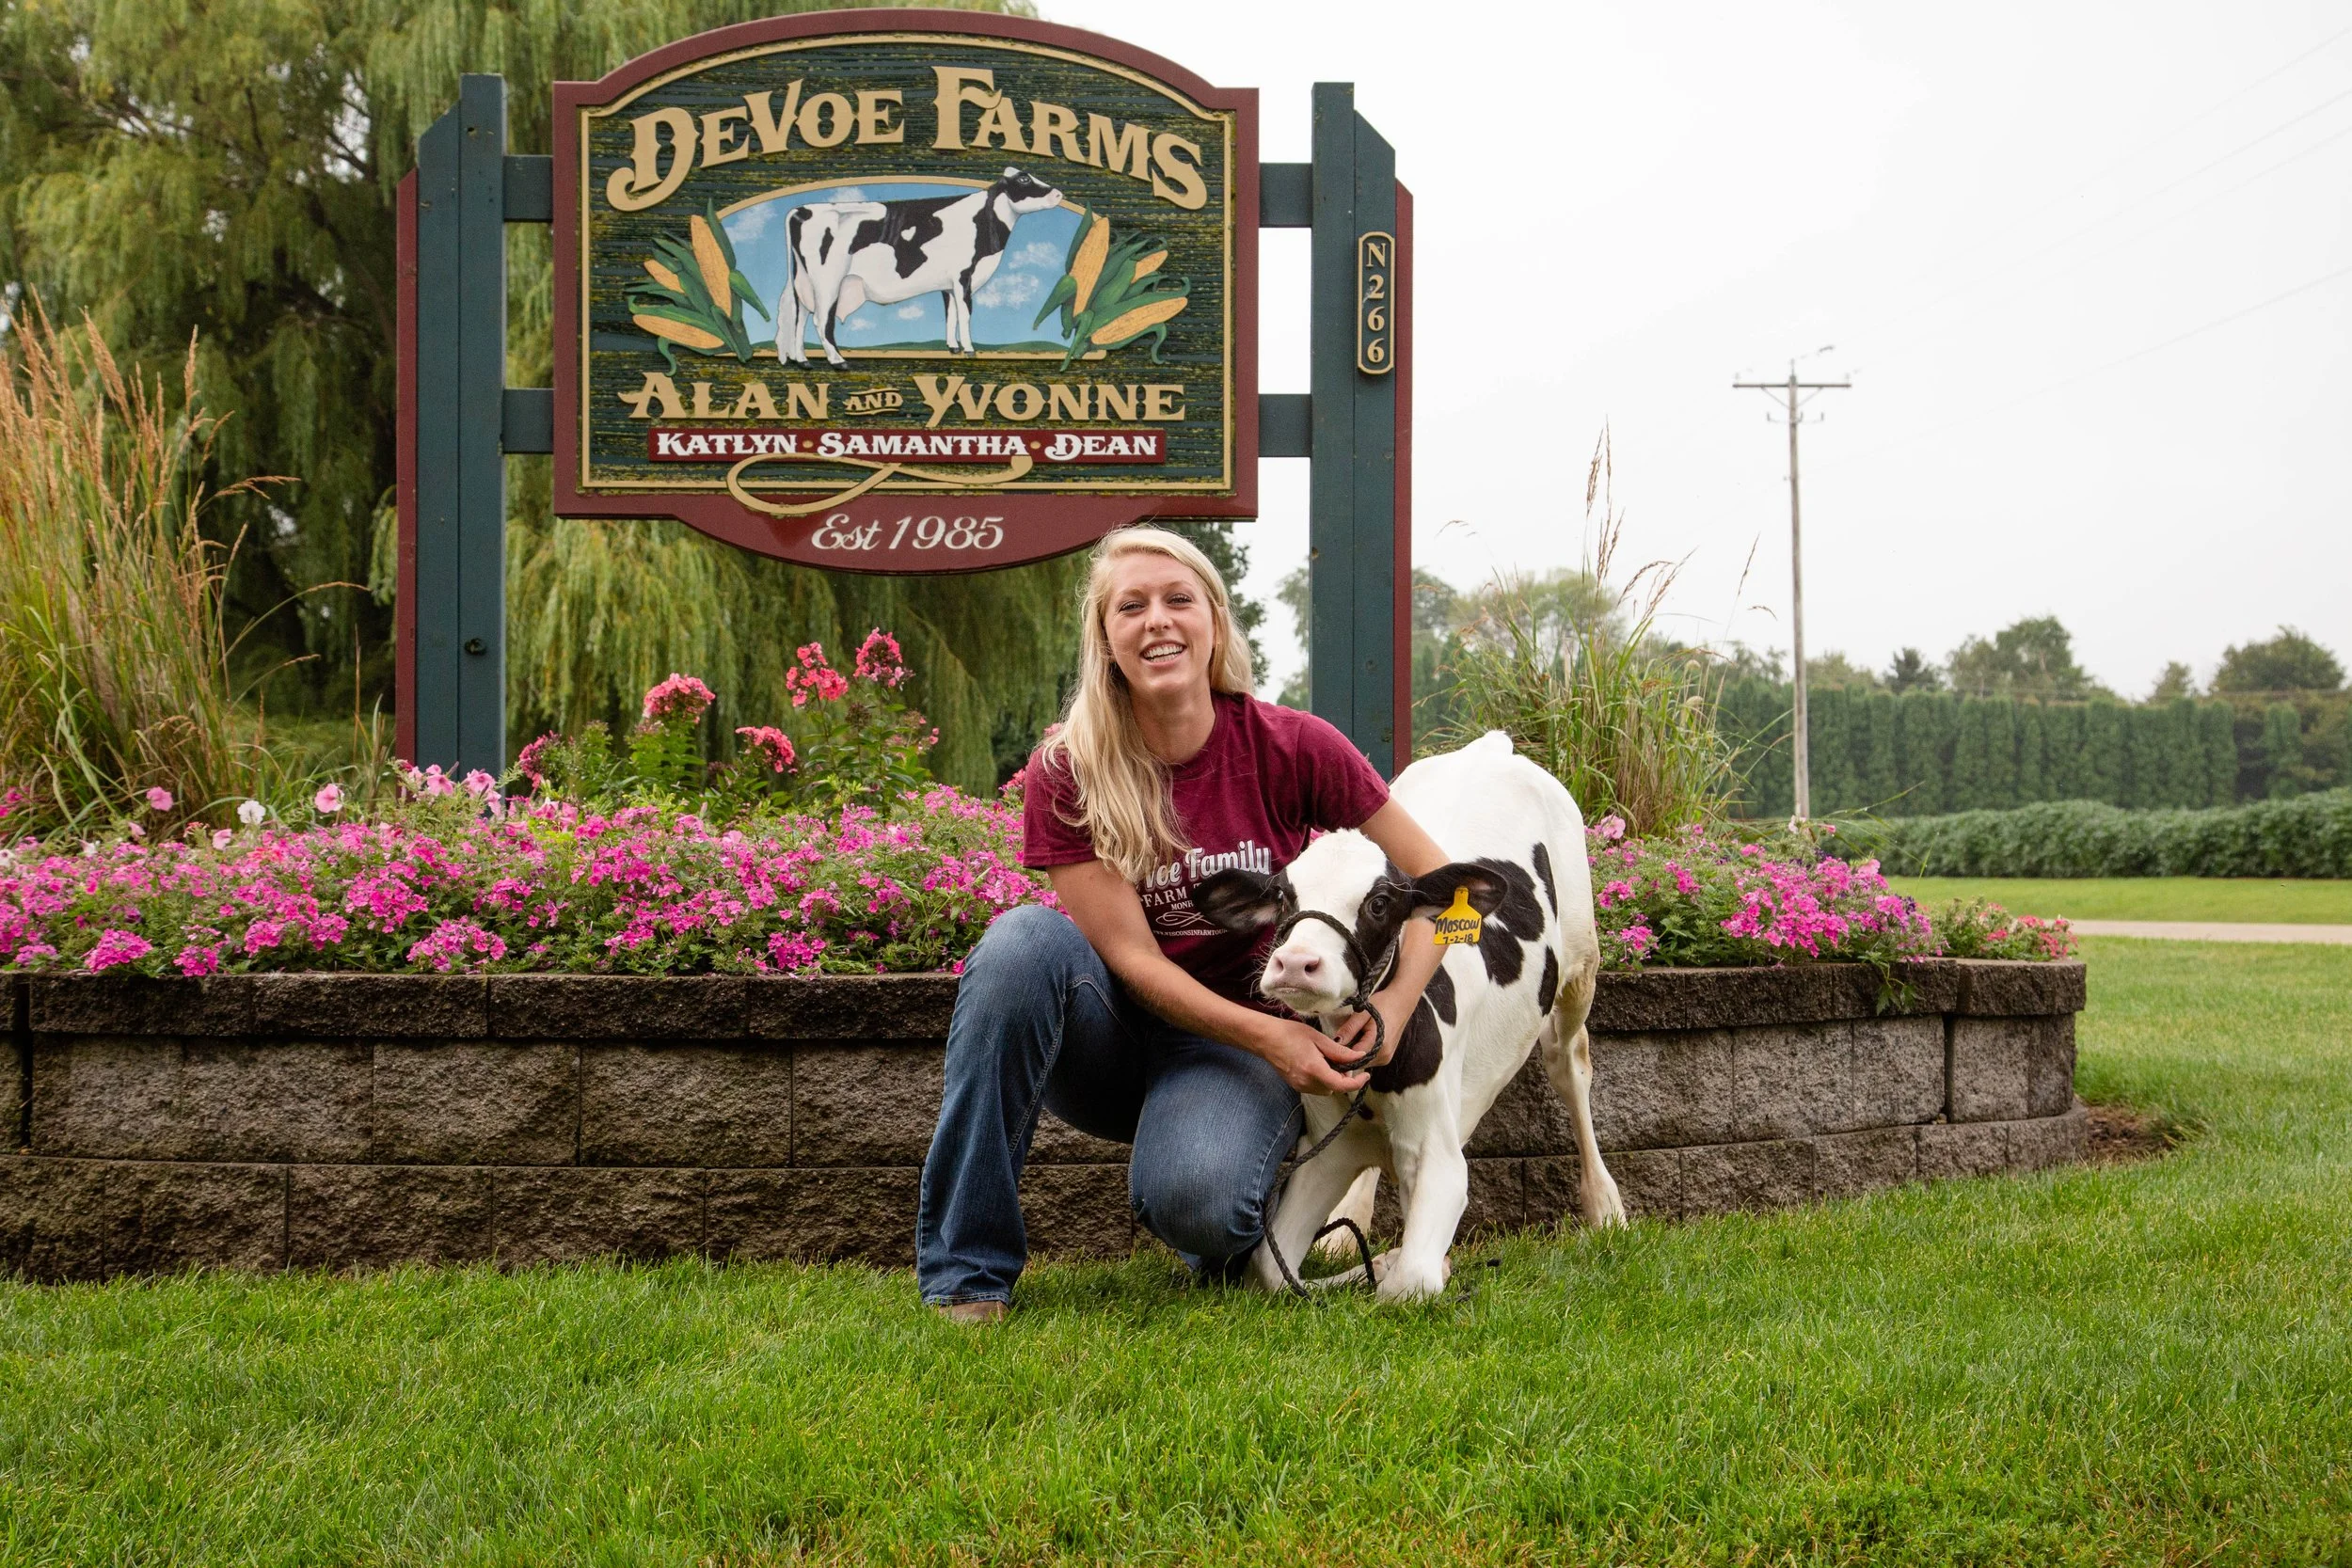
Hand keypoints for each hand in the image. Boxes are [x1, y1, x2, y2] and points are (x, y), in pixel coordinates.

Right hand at [1257, 1016, 1371, 1095]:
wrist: (1265, 1039)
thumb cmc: (1290, 1033)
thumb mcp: (1318, 1038)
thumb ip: (1339, 1051)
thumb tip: (1359, 1057)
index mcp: (1314, 1069)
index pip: (1342, 1085)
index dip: (1357, 1083)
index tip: (1366, 1075)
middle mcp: (1307, 1082)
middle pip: (1335, 1088)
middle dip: (1343, 1077)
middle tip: (1342, 1059)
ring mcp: (1300, 1086)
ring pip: (1326, 1089)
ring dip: (1332, 1079)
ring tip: (1327, 1060)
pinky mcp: (1295, 1086)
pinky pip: (1315, 1087)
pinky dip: (1321, 1079)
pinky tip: (1316, 1063)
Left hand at [1329, 989, 1415, 1069]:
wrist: (1401, 1003)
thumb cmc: (1382, 1004)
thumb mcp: (1362, 1013)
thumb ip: (1349, 1029)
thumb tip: (1336, 1042)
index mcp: (1378, 1044)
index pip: (1353, 1058)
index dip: (1340, 1052)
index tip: (1332, 1045)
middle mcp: (1384, 1056)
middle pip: (1357, 1062)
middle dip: (1346, 1053)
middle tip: (1341, 1037)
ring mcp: (1386, 1058)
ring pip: (1362, 1062)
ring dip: (1354, 1053)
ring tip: (1353, 1036)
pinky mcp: (1386, 1058)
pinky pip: (1368, 1060)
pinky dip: (1361, 1052)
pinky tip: (1360, 1040)